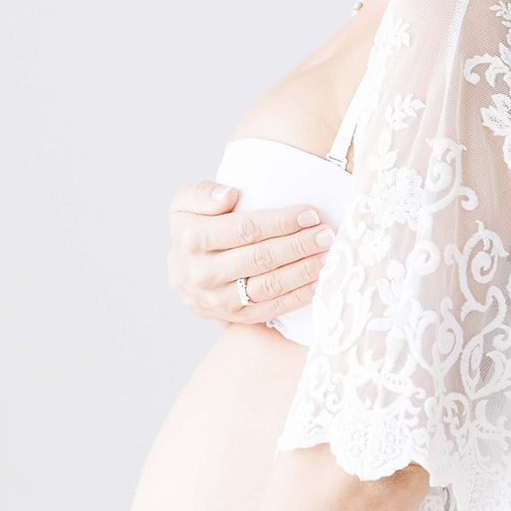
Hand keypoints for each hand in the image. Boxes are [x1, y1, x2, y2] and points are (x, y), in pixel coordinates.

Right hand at [167, 181, 335, 324]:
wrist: (182, 274)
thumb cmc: (192, 230)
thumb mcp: (185, 203)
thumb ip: (203, 193)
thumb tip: (230, 195)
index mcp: (193, 239)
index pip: (244, 229)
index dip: (280, 222)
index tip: (310, 214)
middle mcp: (202, 273)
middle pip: (260, 258)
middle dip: (299, 245)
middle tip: (328, 234)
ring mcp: (218, 299)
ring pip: (268, 286)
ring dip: (303, 271)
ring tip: (328, 256)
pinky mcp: (234, 317)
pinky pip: (271, 309)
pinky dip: (297, 297)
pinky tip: (318, 282)